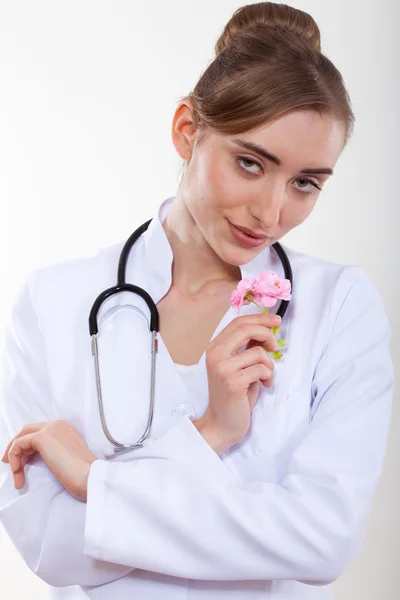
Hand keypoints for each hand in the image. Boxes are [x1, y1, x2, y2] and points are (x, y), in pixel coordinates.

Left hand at [1, 420, 96, 501]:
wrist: (88, 476)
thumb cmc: (82, 474)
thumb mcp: (66, 457)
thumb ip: (54, 451)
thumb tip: (37, 457)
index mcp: (65, 428)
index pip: (39, 432)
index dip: (27, 447)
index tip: (22, 463)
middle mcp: (57, 424)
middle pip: (27, 431)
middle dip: (16, 448)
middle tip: (11, 465)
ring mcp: (50, 429)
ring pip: (21, 438)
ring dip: (15, 457)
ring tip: (17, 477)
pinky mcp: (42, 438)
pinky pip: (18, 444)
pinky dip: (14, 458)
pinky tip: (18, 472)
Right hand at [198, 312, 280, 452]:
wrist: (222, 423)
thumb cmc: (234, 395)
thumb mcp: (238, 365)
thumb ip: (245, 347)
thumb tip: (264, 330)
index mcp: (214, 348)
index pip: (238, 322)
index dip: (259, 318)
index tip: (275, 320)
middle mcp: (215, 354)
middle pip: (246, 330)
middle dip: (267, 334)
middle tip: (275, 346)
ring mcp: (222, 368)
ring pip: (258, 352)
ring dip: (269, 365)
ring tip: (266, 376)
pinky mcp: (233, 382)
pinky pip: (261, 369)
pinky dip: (268, 376)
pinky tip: (264, 385)